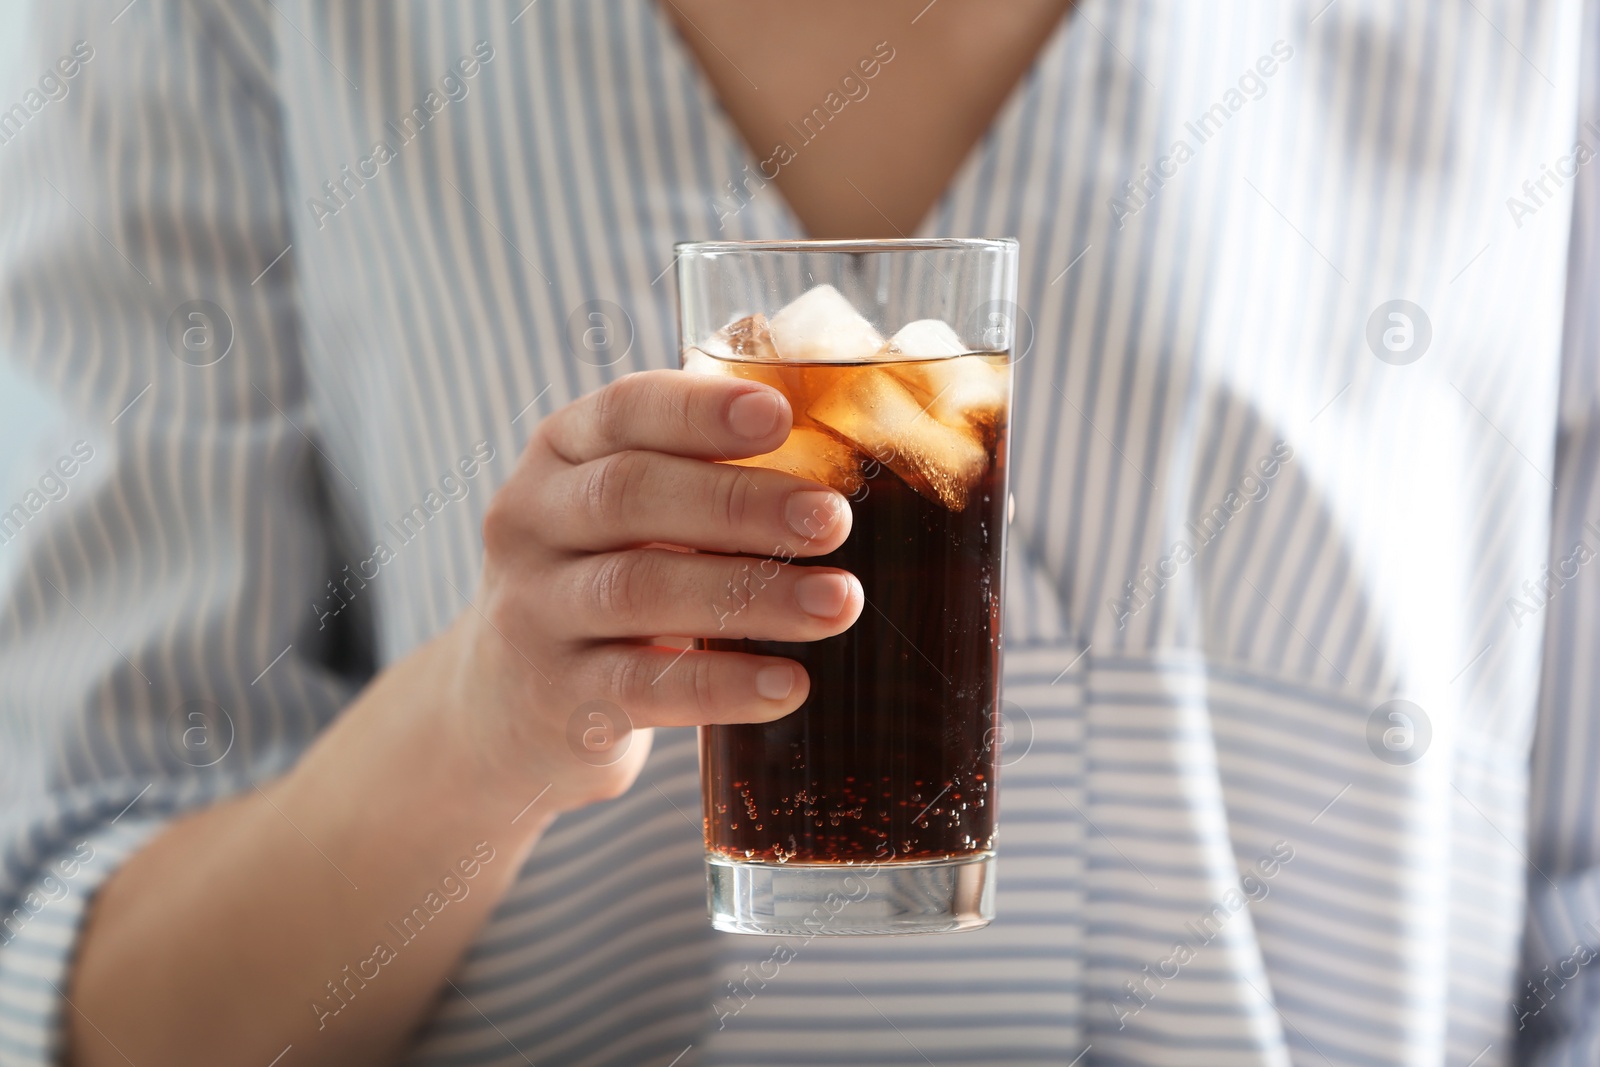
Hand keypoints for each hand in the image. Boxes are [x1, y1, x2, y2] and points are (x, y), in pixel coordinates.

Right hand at [443, 370, 861, 812]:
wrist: (503, 707)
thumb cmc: (605, 576)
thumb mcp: (628, 509)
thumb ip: (703, 461)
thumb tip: (837, 405)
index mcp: (560, 453)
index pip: (623, 411)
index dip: (700, 410)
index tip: (781, 416)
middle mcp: (531, 523)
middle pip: (631, 496)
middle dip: (741, 504)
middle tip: (833, 519)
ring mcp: (534, 613)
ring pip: (638, 590)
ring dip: (750, 595)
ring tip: (839, 602)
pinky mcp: (557, 699)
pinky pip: (642, 688)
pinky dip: (722, 686)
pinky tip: (789, 685)